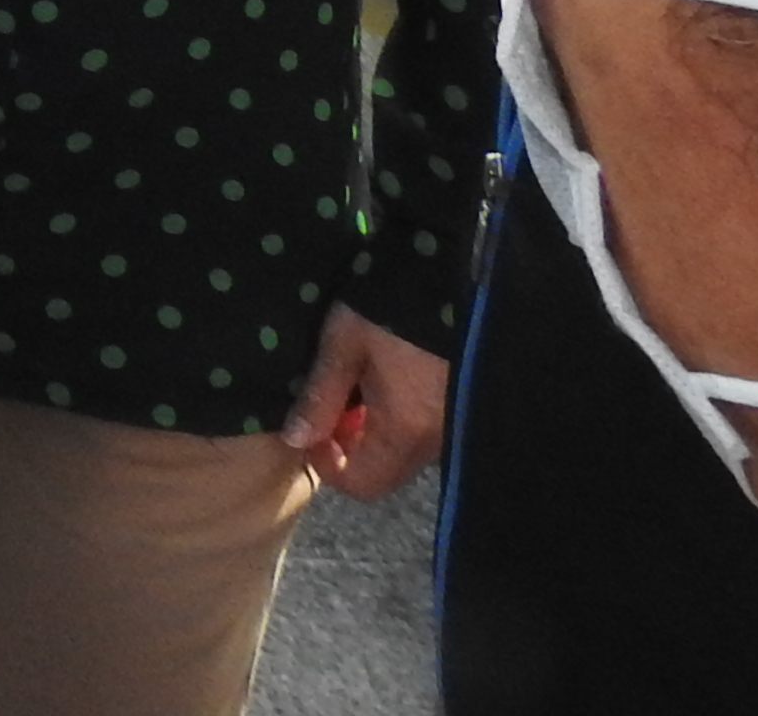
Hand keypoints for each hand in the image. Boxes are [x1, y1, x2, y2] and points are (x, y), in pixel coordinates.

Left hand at [283, 304, 450, 499]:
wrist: (454, 272)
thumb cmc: (389, 307)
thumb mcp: (343, 344)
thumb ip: (319, 396)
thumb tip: (294, 441)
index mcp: (405, 431)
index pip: (364, 484)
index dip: (328, 466)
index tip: (311, 431)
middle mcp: (436, 440)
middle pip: (386, 471)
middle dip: (350, 448)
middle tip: (331, 406)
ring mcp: (453, 424)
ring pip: (404, 452)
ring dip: (374, 433)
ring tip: (356, 389)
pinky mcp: (462, 403)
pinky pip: (423, 431)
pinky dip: (397, 419)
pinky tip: (384, 382)